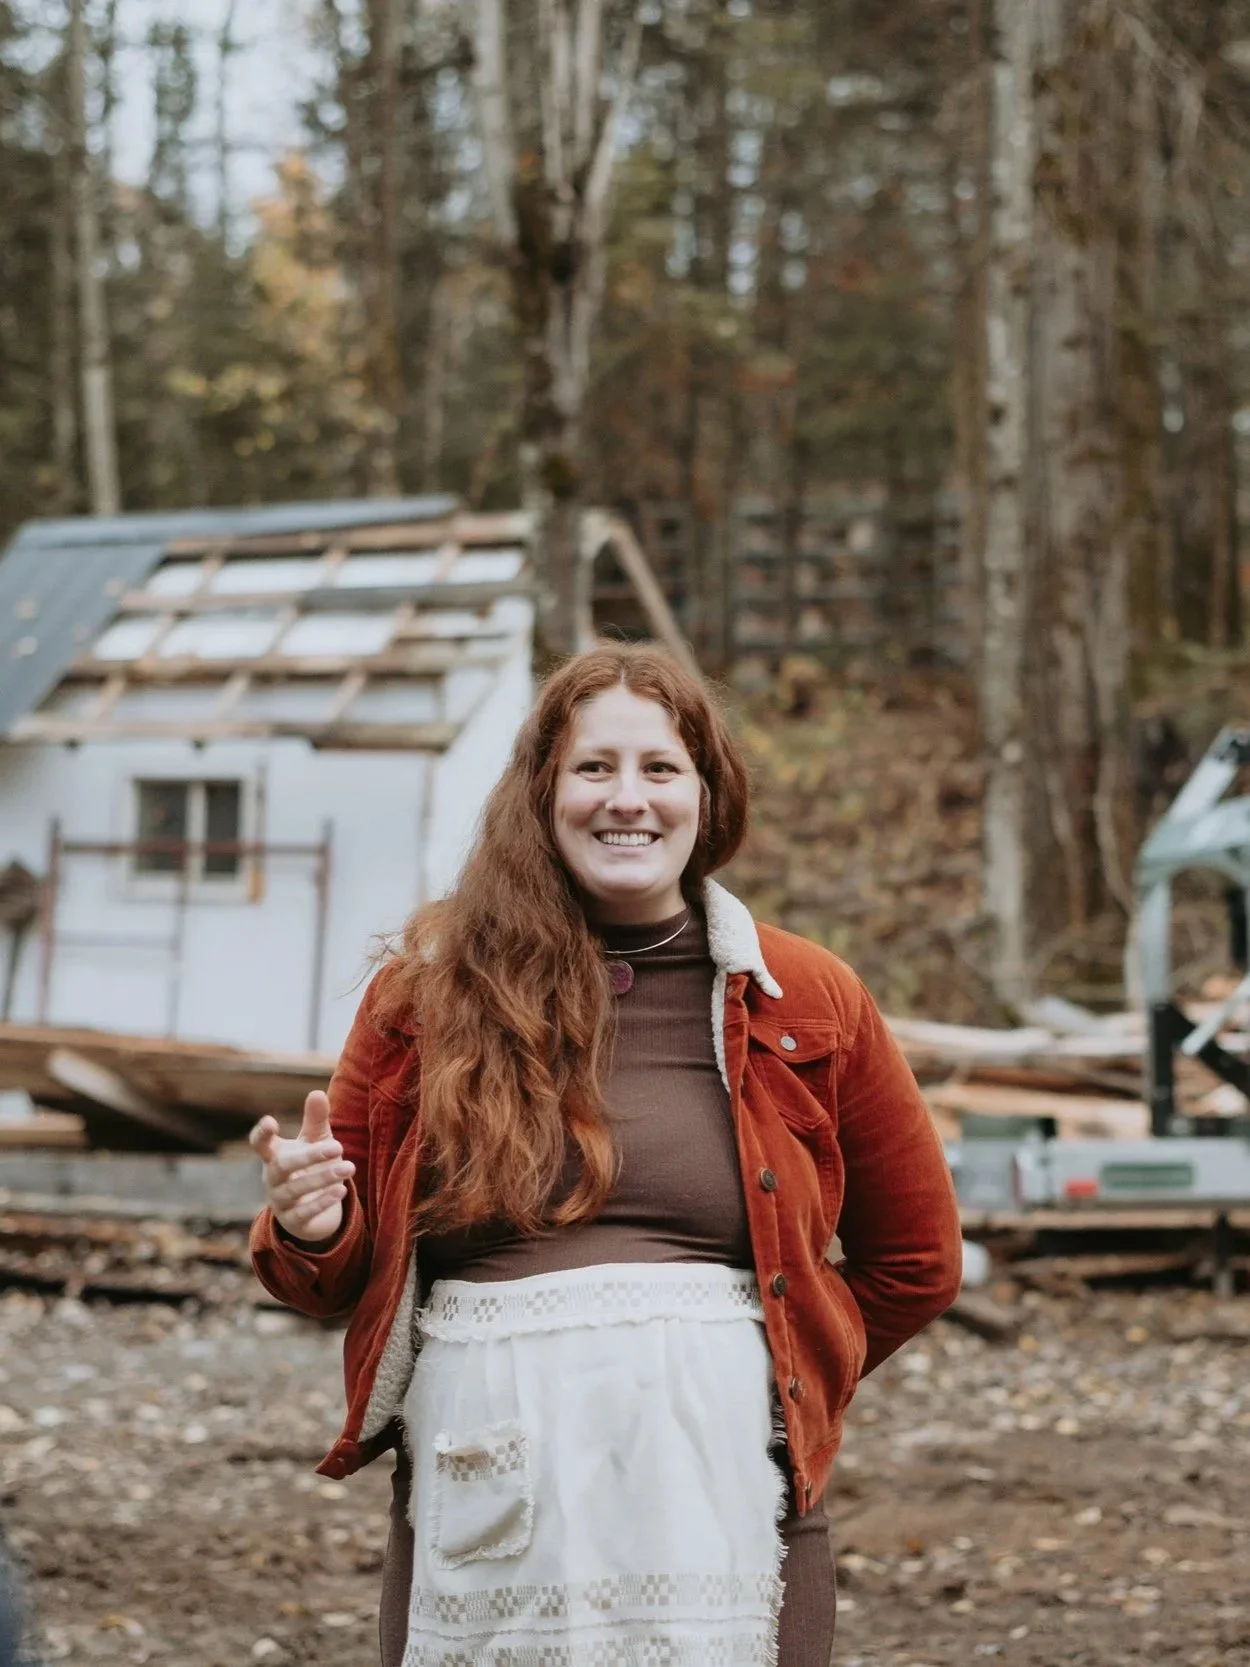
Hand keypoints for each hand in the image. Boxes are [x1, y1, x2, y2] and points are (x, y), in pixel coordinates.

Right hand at [249, 1091, 354, 1243]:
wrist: (314, 1209)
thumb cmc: (312, 1166)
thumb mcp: (316, 1141)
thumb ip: (316, 1119)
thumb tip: (317, 1092)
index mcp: (274, 1156)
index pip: (260, 1145)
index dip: (262, 1135)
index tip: (270, 1121)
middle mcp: (273, 1179)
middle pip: (282, 1167)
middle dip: (309, 1156)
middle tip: (338, 1146)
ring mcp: (280, 1201)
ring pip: (295, 1190)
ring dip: (323, 1178)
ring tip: (350, 1167)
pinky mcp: (294, 1221)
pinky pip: (304, 1214)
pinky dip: (322, 1202)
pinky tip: (341, 1190)